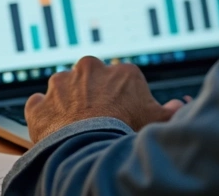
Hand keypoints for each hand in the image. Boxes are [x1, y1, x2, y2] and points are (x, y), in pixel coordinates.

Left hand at [24, 56, 186, 145]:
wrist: (90, 148)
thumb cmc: (125, 132)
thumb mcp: (158, 121)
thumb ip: (170, 110)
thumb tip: (180, 105)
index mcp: (120, 71)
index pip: (121, 79)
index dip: (122, 97)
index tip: (121, 112)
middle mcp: (88, 70)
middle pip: (91, 77)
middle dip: (92, 92)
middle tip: (98, 116)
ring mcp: (60, 85)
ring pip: (63, 88)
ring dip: (67, 102)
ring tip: (75, 125)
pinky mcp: (39, 104)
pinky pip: (39, 105)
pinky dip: (44, 114)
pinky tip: (54, 127)